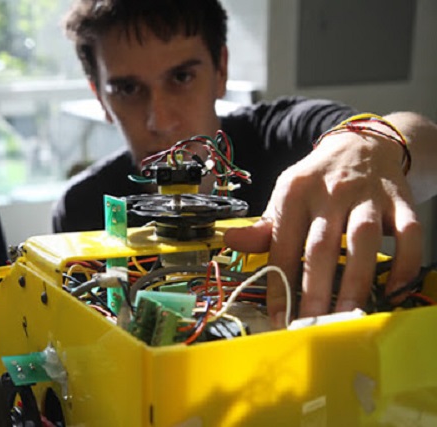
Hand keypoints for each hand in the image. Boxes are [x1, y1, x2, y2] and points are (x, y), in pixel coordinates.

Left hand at [224, 130, 421, 327]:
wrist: (362, 145)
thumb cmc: (317, 181)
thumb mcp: (285, 197)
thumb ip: (263, 227)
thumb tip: (230, 243)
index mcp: (294, 191)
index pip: (283, 244)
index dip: (279, 283)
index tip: (279, 317)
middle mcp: (329, 191)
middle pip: (320, 246)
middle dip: (315, 290)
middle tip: (312, 324)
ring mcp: (367, 195)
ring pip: (361, 240)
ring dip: (355, 281)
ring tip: (349, 315)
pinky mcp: (400, 200)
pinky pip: (409, 233)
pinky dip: (405, 263)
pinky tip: (394, 290)